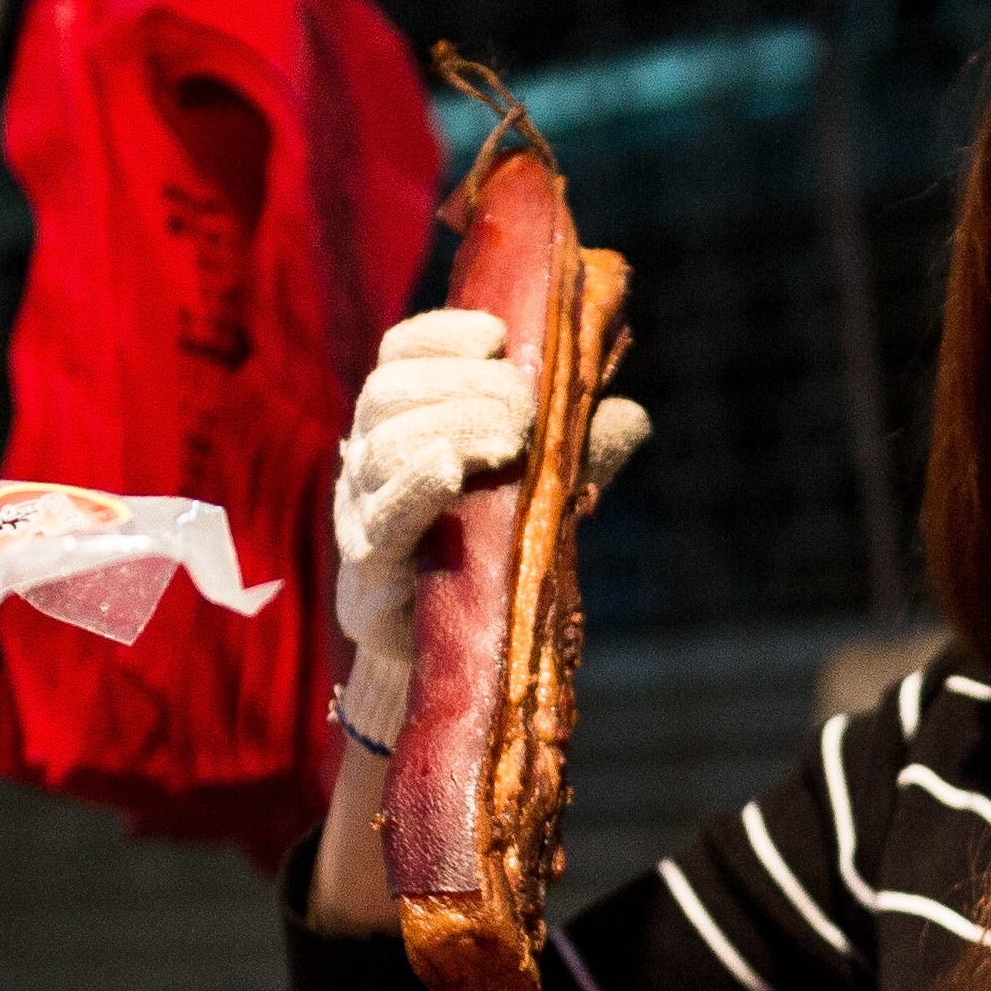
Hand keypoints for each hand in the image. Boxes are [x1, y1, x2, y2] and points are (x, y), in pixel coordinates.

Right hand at [328, 309, 652, 744]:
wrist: (457, 654)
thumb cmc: (492, 554)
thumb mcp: (540, 488)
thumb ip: (576, 450)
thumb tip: (631, 416)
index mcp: (401, 423)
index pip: (400, 354)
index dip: (443, 336)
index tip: (497, 340)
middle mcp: (367, 460)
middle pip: (389, 393)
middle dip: (462, 387)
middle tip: (523, 409)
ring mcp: (360, 515)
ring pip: (383, 446)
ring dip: (450, 427)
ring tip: (506, 440)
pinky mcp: (368, 574)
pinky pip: (382, 518)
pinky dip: (415, 486)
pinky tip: (448, 467)